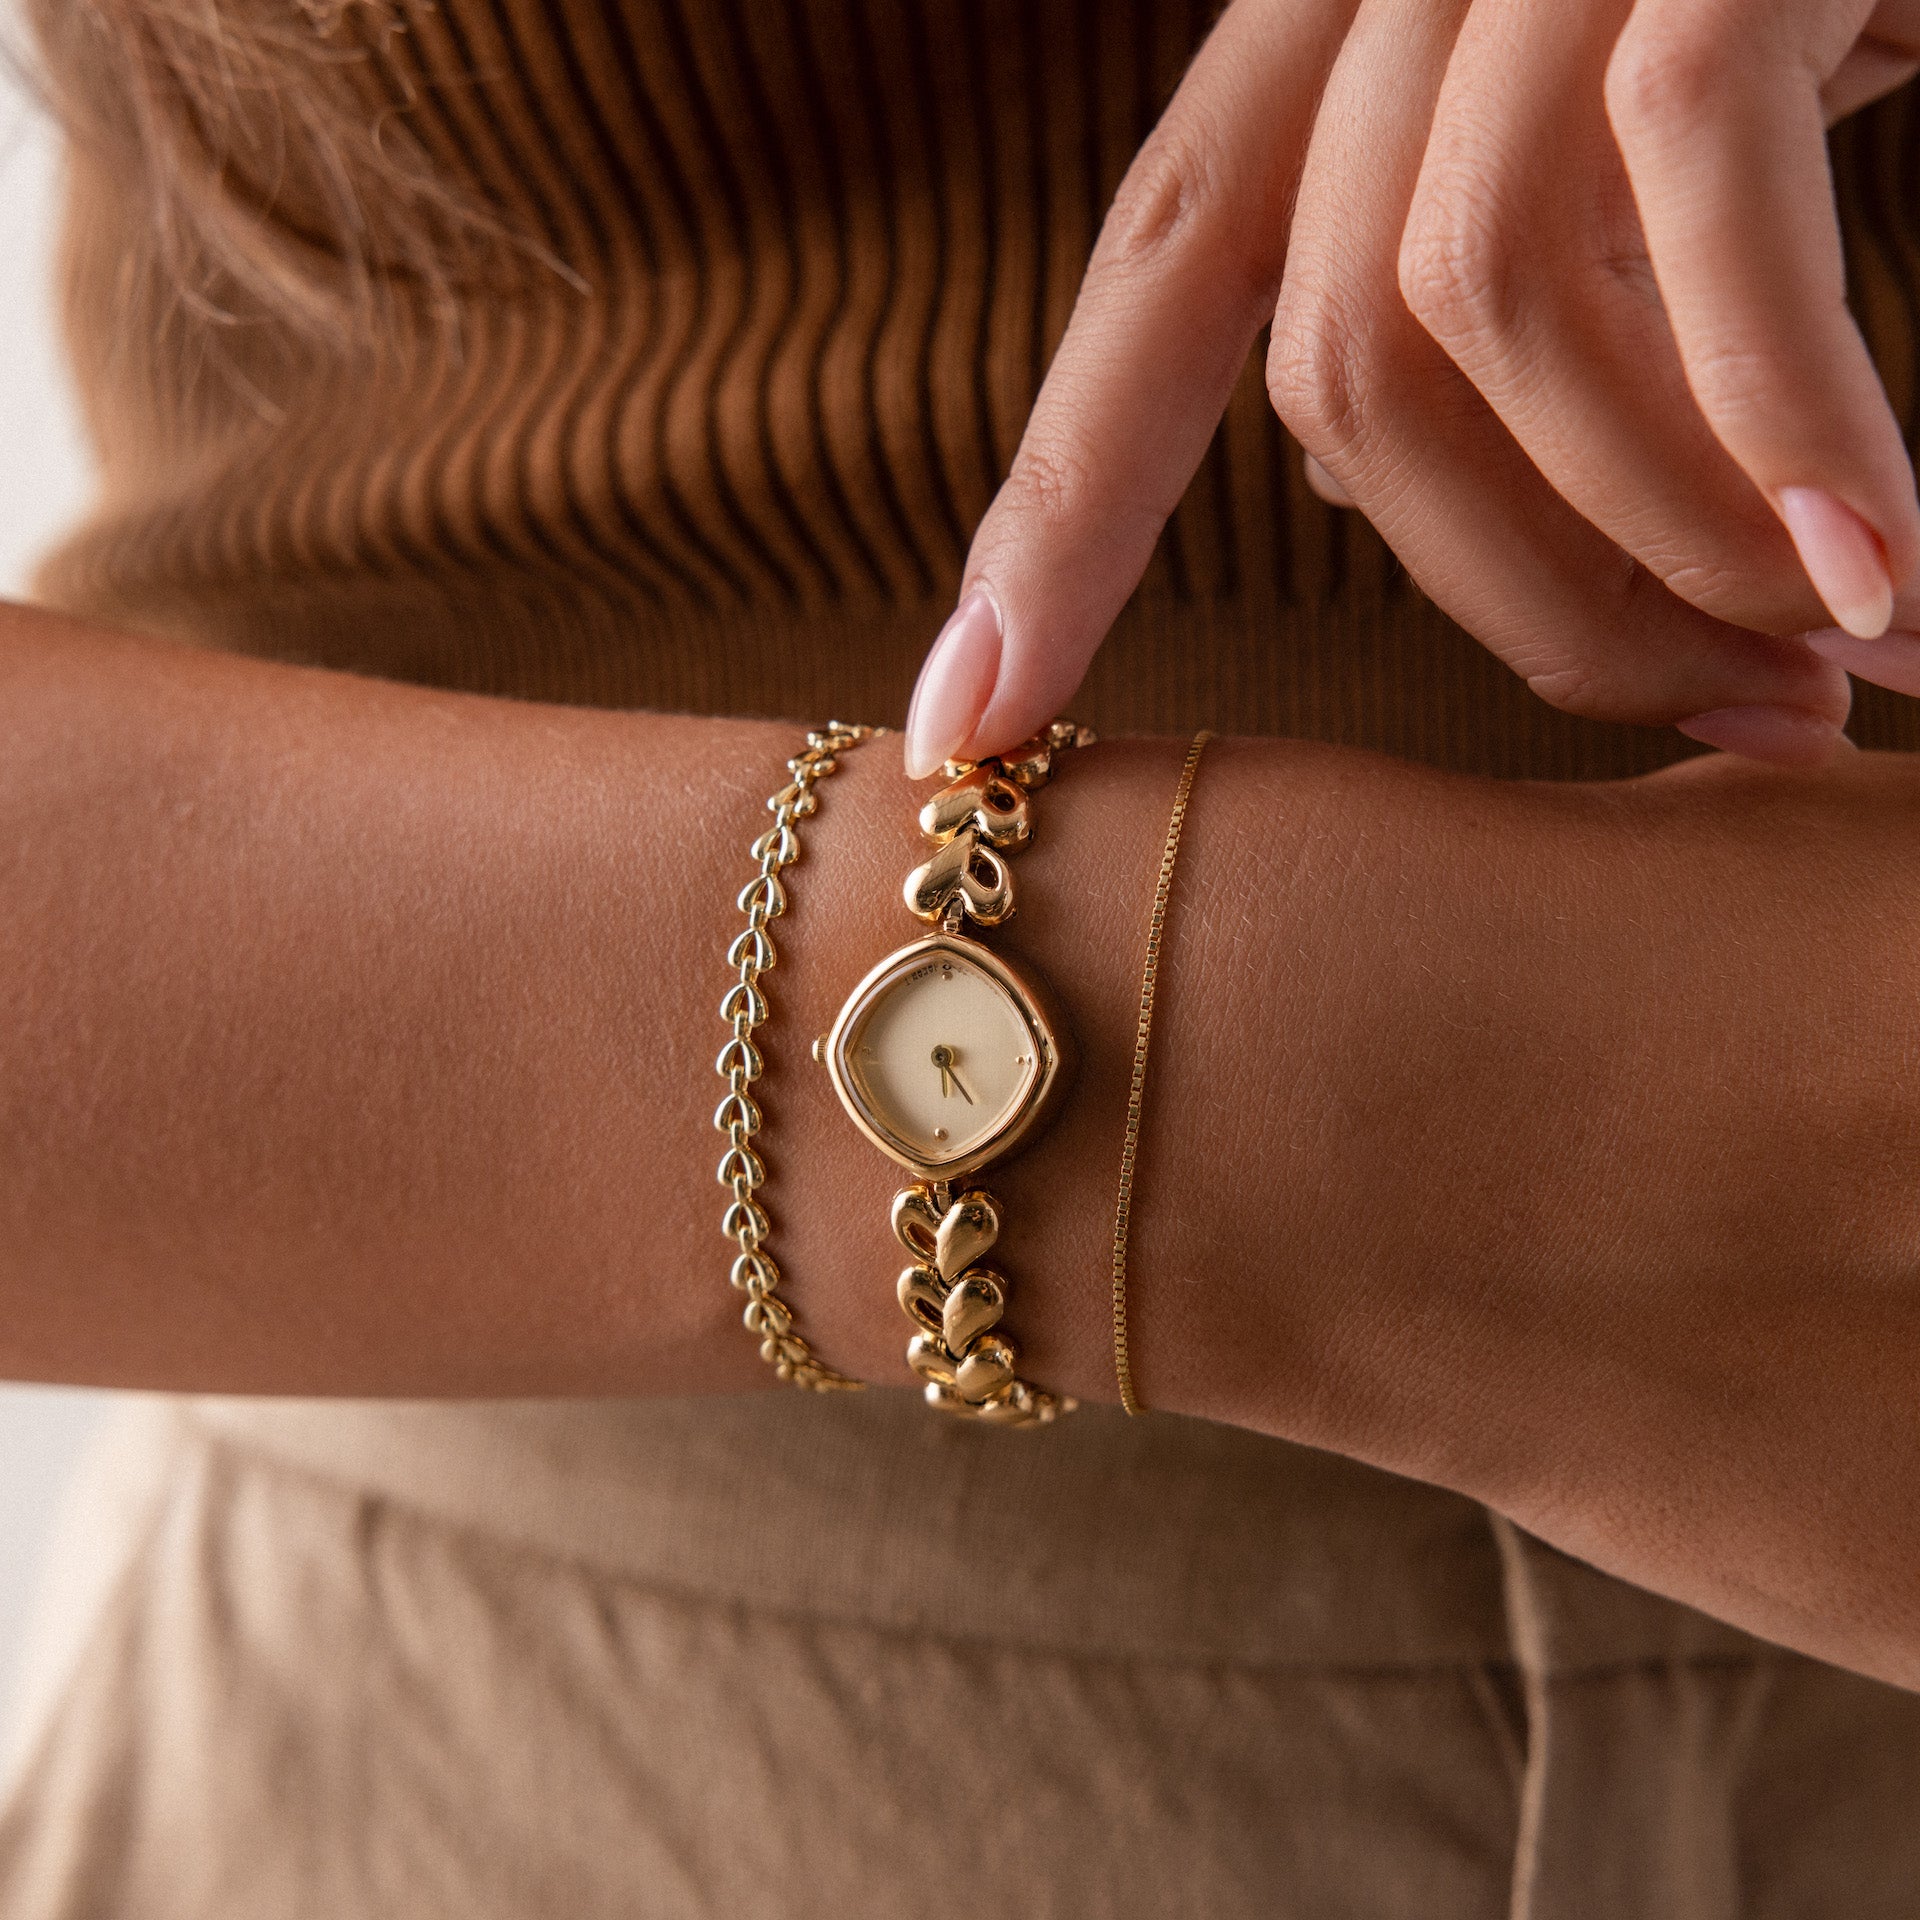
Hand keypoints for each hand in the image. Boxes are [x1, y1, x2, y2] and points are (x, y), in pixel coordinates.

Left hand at [903, 0, 1919, 775]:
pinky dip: (1788, 441)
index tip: (965, 726)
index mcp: (1341, 47)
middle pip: (1344, 379)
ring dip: (1672, 554)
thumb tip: (1467, 532)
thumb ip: (1514, 328)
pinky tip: (1878, 572)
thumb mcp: (1633, 169)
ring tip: (1830, 663)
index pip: (1162, 302)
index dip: (1052, 527)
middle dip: (1536, 613)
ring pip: (1481, 325)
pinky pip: (1700, 231)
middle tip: (1732, 719)